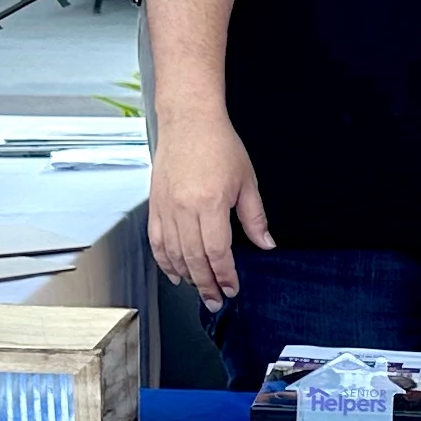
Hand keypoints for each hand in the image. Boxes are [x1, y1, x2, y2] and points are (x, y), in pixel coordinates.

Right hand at [150, 114, 271, 309]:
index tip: (232, 288)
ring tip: (198, 290)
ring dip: (186, 277)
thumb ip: (255, 218)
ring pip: (173, 254)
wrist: (188, 120)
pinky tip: (174, 272)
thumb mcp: (247, 182)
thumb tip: (266, 244)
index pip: (218, 252)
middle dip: (206, 285)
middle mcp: (184, 209)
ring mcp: (166, 207)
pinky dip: (164, 260)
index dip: (225, 276)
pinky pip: (156, 241)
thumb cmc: (218, 144)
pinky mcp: (154, 204)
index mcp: (211, 203)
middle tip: (216, 300)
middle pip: (194, 259)